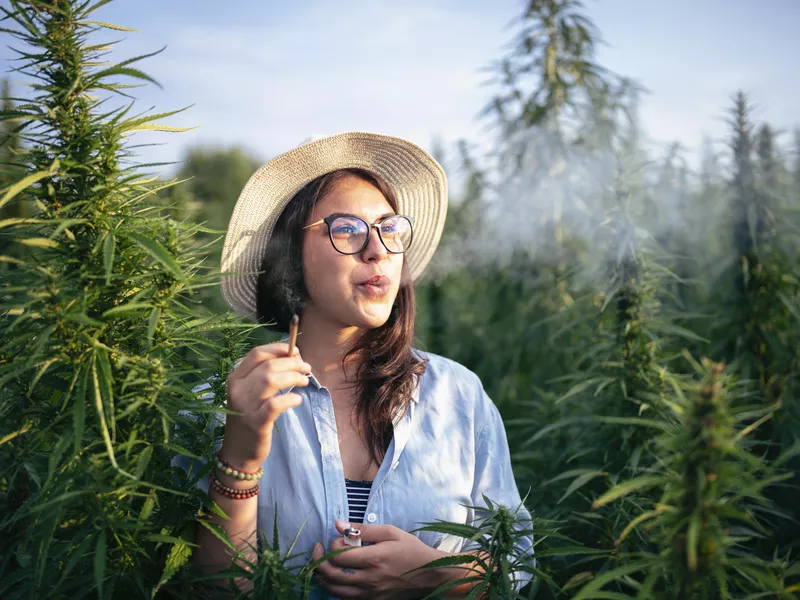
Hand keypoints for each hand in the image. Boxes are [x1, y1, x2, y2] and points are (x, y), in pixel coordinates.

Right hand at [221, 342, 310, 470]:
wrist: (238, 452)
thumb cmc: (249, 418)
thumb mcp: (251, 394)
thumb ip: (264, 376)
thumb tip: (291, 357)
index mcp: (236, 379)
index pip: (256, 354)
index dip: (278, 349)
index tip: (295, 351)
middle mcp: (238, 389)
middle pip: (267, 366)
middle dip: (291, 363)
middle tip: (306, 368)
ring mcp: (245, 406)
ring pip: (270, 380)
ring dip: (292, 377)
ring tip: (305, 381)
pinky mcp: (256, 423)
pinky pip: (274, 405)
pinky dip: (289, 399)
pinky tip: (297, 399)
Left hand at [311, 519, 445, 598]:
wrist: (431, 575)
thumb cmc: (412, 550)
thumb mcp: (391, 532)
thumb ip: (363, 529)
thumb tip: (339, 524)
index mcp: (374, 559)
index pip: (339, 556)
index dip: (332, 546)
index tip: (339, 539)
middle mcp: (370, 579)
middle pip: (332, 575)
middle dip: (319, 561)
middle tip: (318, 550)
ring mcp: (371, 594)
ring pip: (335, 591)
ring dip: (325, 577)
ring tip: (324, 565)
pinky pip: (346, 599)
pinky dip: (338, 589)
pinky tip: (339, 578)